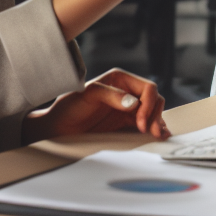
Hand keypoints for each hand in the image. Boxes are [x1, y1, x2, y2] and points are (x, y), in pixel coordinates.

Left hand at [22, 69, 169, 142]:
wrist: (57, 128)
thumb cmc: (68, 107)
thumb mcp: (87, 95)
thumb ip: (110, 95)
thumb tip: (133, 102)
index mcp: (120, 79)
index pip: (146, 88)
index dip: (148, 104)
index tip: (140, 121)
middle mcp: (126, 91)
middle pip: (153, 100)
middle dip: (155, 114)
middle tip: (152, 132)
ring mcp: (127, 108)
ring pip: (152, 112)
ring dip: (157, 122)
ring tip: (158, 136)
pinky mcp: (125, 123)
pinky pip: (145, 124)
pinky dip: (153, 128)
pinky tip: (156, 135)